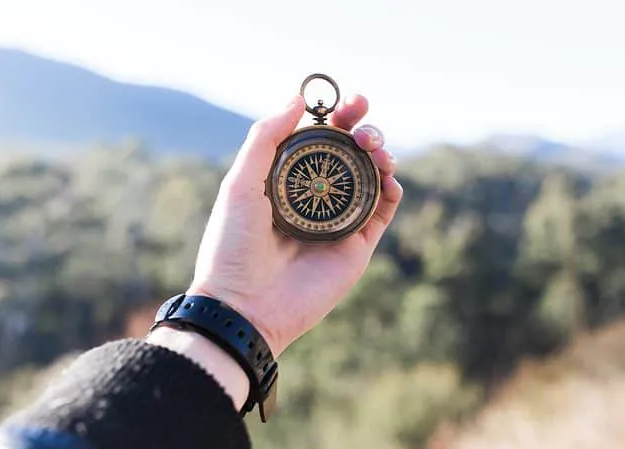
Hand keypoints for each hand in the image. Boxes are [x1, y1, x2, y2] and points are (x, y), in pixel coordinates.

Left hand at [187, 94, 401, 355]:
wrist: (245, 306)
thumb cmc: (233, 246)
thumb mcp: (241, 184)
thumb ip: (266, 138)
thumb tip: (297, 98)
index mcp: (286, 180)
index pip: (319, 139)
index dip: (337, 116)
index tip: (348, 101)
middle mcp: (314, 197)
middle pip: (350, 153)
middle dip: (363, 129)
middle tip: (363, 122)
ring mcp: (338, 221)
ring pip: (371, 177)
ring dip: (380, 154)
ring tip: (374, 147)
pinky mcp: (357, 245)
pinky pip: (383, 210)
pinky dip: (391, 188)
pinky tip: (387, 175)